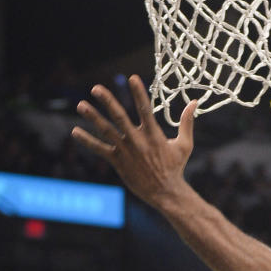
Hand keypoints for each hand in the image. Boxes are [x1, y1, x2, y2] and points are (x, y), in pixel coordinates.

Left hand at [73, 79, 196, 208]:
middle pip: (120, 117)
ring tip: (80, 105)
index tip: (132, 77)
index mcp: (154, 134)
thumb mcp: (185, 144)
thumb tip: (195, 102)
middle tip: (95, 88)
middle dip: (107, 101)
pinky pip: (100, 149)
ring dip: (93, 117)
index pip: (145, 109)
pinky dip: (87, 140)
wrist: (166, 193)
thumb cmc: (176, 167)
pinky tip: (75, 131)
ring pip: (106, 131)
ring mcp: (126, 151)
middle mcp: (138, 141)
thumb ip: (187, 122)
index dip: (138, 92)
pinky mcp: (118, 162)